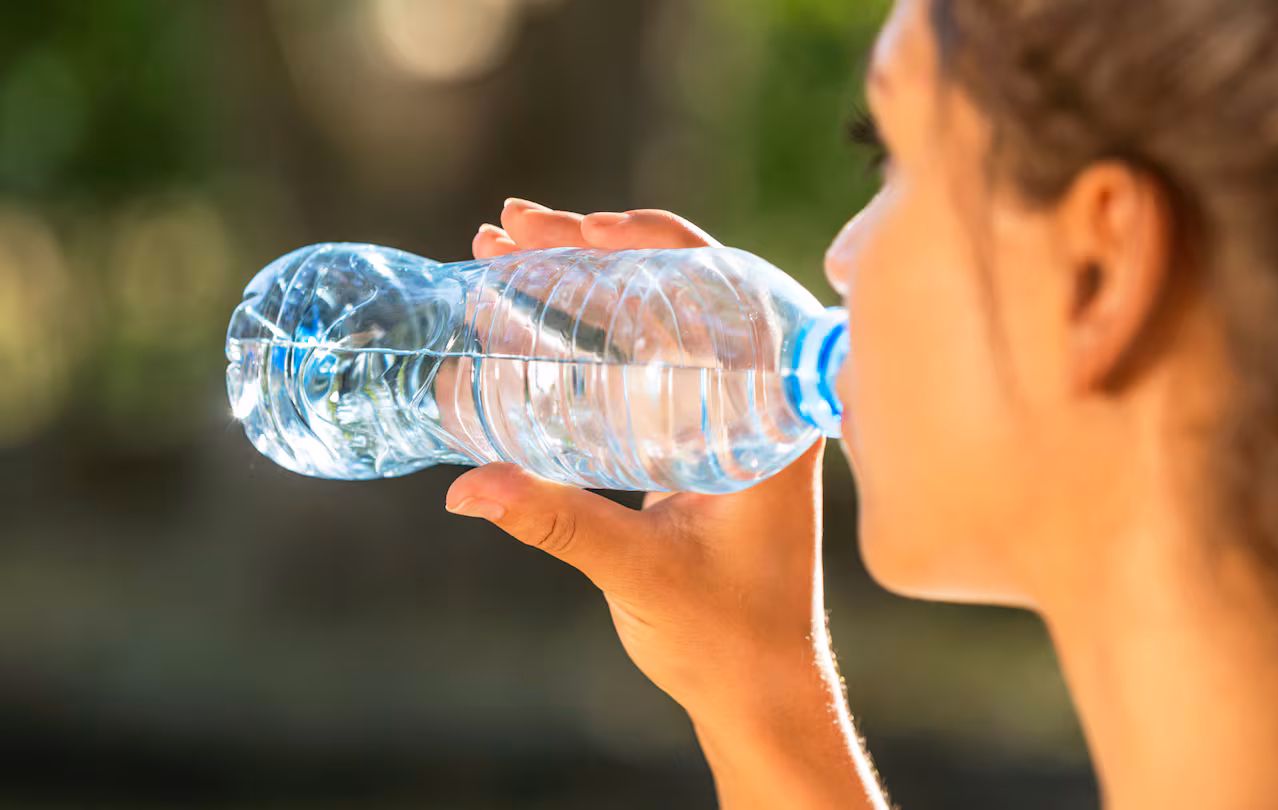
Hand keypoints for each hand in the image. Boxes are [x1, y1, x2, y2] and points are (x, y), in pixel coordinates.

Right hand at [449, 198, 829, 722]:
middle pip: (674, 289)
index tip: (577, 228)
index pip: (721, 286)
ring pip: (649, 322)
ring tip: (497, 255)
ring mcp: (721, 414)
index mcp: (773, 410)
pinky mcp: (689, 439)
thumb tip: (465, 488)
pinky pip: (637, 365)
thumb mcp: (641, 571)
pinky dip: (580, 338)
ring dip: (577, 286)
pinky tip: (521, 322)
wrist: (755, 687)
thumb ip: (559, 523)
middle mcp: (755, 397)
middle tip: (506, 229)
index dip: (649, 240)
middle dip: (588, 250)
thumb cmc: (728, 635)